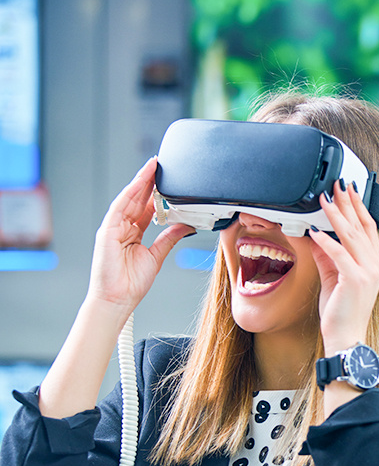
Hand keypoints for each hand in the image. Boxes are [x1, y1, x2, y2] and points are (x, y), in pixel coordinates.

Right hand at [86, 157, 194, 313]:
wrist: (118, 300)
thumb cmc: (131, 283)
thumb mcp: (157, 256)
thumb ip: (169, 238)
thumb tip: (185, 224)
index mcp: (133, 233)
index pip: (146, 207)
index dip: (156, 192)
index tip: (167, 179)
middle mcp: (122, 228)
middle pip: (137, 199)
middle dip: (149, 181)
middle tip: (161, 165)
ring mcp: (113, 228)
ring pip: (128, 199)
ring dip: (140, 182)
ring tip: (152, 167)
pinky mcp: (106, 232)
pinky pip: (119, 209)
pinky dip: (130, 195)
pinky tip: (139, 184)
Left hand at [308, 179, 378, 355]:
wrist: (346, 336)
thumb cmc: (341, 311)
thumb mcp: (332, 277)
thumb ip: (326, 255)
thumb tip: (315, 234)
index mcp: (373, 262)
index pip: (367, 227)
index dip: (358, 206)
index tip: (348, 189)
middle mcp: (374, 264)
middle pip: (360, 225)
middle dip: (347, 202)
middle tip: (337, 183)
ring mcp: (367, 271)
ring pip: (350, 235)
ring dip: (335, 215)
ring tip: (324, 199)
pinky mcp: (355, 280)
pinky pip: (339, 254)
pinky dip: (326, 240)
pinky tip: (314, 231)